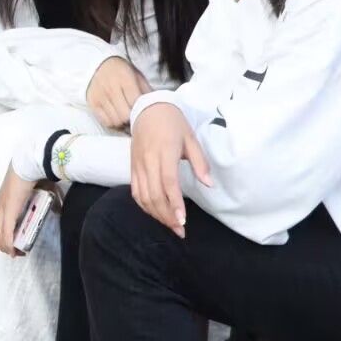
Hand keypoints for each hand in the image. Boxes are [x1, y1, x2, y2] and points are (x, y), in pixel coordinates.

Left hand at [0, 166, 41, 255]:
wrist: (31, 162)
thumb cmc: (37, 173)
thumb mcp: (42, 189)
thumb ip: (49, 201)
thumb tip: (58, 211)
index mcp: (4, 198)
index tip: (0, 245)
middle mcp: (0, 204)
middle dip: (1, 243)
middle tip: (10, 253)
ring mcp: (2, 207)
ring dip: (6, 245)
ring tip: (14, 254)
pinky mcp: (8, 209)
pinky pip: (5, 231)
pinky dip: (8, 242)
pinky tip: (12, 249)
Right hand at [86, 56, 151, 130]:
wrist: (98, 65)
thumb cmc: (121, 71)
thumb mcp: (136, 76)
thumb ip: (146, 91)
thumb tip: (158, 107)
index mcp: (125, 80)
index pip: (135, 103)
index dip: (142, 111)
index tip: (145, 113)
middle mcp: (111, 89)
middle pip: (124, 115)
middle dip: (132, 119)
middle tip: (137, 117)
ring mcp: (100, 97)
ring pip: (115, 121)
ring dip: (124, 123)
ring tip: (128, 118)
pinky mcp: (93, 104)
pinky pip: (105, 121)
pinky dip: (113, 123)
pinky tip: (118, 118)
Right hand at [130, 102, 213, 237]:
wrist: (148, 110)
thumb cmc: (173, 124)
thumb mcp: (191, 139)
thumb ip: (200, 163)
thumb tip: (209, 184)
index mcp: (164, 153)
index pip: (168, 183)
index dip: (175, 203)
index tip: (183, 220)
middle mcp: (148, 162)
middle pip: (154, 195)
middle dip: (167, 215)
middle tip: (180, 230)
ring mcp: (137, 166)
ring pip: (143, 196)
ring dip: (156, 214)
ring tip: (170, 225)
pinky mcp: (132, 168)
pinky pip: (135, 192)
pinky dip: (144, 206)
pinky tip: (155, 213)